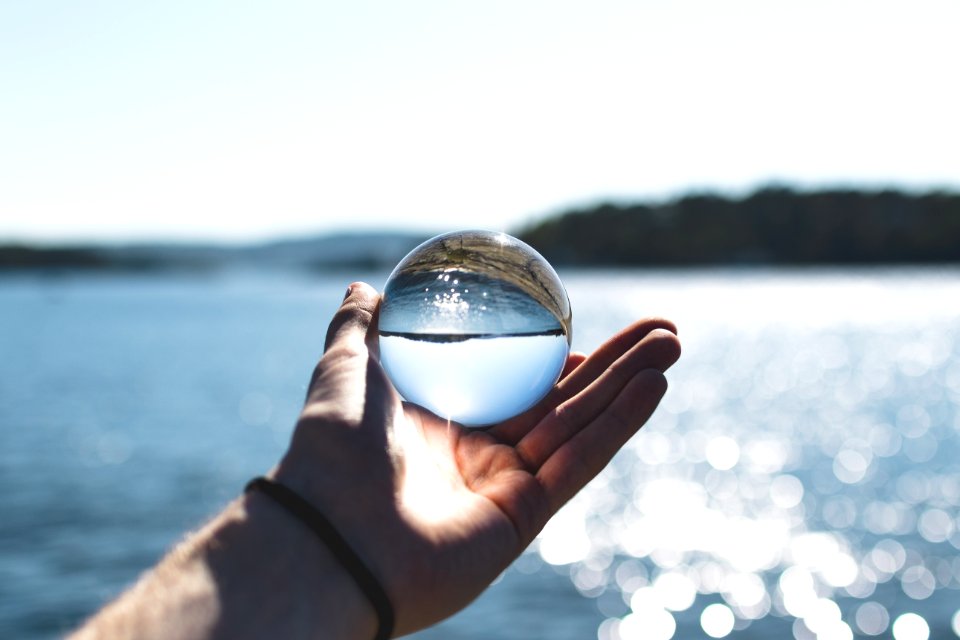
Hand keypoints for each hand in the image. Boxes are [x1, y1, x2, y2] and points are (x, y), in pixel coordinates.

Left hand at [273, 282, 679, 635]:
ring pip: (580, 427)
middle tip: (662, 330)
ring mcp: (505, 489)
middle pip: (562, 403)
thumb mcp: (345, 368)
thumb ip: (359, 327)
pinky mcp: (524, 518)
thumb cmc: (330, 448)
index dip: (556, 361)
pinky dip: (618, 425)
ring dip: (630, 385)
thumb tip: (366, 285)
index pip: (515, 386)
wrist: (326, 532)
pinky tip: (654, 387)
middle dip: (614, 366)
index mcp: (444, 424)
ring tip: (673, 343)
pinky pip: (579, 463)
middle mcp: (479, 457)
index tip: (583, 336)